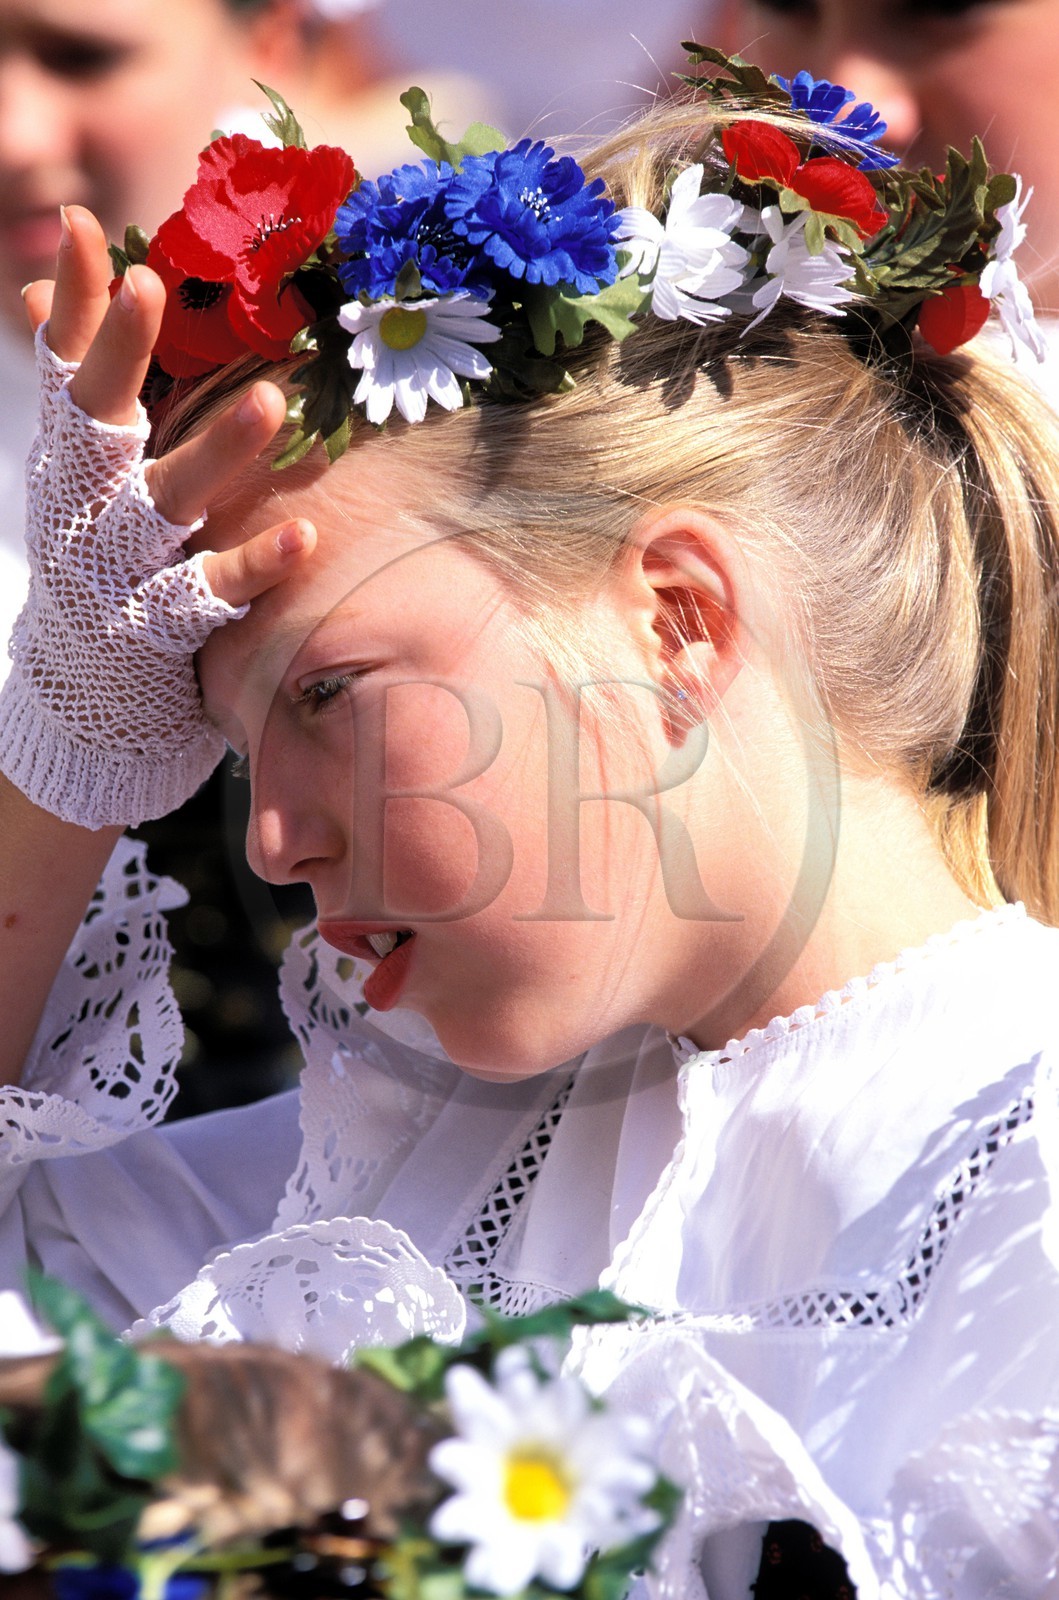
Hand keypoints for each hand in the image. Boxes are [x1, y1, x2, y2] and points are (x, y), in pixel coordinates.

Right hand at [3, 207, 317, 828]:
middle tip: (148, 283)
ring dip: (214, 450)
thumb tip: (52, 282)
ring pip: (165, 501)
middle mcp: (85, 505)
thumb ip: (86, 386)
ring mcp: (118, 569)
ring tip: (267, 401)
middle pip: (96, 419)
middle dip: (118, 351)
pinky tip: (305, 535)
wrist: (86, 701)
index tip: (91, 231)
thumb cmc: (103, 562)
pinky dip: (255, 565)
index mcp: (71, 460)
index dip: (78, 304)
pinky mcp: (155, 630)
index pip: (68, 368)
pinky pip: (208, 593)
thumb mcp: (86, 475)